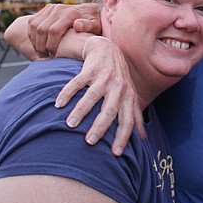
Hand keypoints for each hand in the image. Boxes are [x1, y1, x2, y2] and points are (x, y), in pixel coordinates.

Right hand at [27, 3, 100, 57]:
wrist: (89, 10)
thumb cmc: (93, 23)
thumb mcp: (95, 25)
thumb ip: (87, 26)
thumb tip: (77, 25)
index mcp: (70, 14)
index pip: (53, 31)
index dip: (51, 46)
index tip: (53, 56)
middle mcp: (59, 9)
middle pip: (41, 29)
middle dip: (41, 46)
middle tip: (46, 56)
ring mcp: (51, 8)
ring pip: (34, 26)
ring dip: (35, 41)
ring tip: (42, 52)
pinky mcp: (45, 9)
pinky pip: (32, 22)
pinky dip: (32, 35)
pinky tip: (39, 44)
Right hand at [56, 36, 145, 155]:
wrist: (108, 48)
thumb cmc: (119, 77)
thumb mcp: (130, 94)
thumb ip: (135, 114)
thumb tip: (144, 137)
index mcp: (128, 96)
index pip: (127, 120)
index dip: (123, 137)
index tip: (115, 153)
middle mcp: (118, 87)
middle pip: (110, 110)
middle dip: (100, 126)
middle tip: (90, 142)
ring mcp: (104, 77)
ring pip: (92, 96)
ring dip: (81, 111)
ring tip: (70, 124)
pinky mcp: (91, 68)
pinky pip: (77, 82)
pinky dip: (67, 93)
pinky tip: (58, 104)